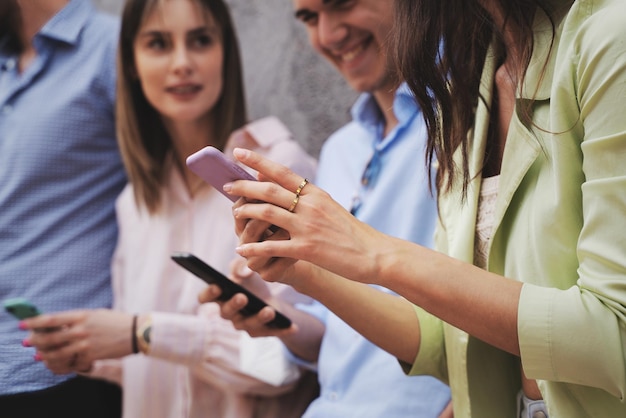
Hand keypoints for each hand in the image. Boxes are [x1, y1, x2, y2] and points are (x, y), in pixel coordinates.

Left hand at [21, 309, 134, 374]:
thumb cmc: (115, 321)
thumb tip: (58, 324)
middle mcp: (81, 329)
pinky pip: (71, 363)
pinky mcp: (91, 356)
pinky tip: (59, 364)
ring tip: (40, 356)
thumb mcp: (95, 314)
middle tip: (27, 342)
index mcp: (82, 315)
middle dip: (35, 341)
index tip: (23, 325)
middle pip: (50, 337)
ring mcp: (86, 344)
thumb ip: (77, 319)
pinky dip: (62, 364)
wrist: (135, 332)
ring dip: (45, 355)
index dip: (34, 323)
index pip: (51, 319)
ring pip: (57, 353)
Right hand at [198, 257, 295, 337]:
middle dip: (234, 305)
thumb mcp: (245, 269)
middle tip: (243, 297)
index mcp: (220, 297)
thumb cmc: (249, 282)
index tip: (216, 286)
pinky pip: (271, 332)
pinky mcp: (261, 331)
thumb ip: (240, 266)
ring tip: (269, 311)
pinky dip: (282, 330)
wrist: (267, 297)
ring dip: (259, 318)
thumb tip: (243, 272)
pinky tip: (293, 328)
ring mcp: (245, 324)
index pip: (205, 298)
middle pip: (226, 313)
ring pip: (249, 324)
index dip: (208, 294)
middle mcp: (229, 313)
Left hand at [227, 148, 384, 284]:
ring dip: (245, 212)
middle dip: (243, 186)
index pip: (282, 172)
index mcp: (316, 193)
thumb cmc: (351, 232)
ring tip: (234, 213)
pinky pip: (273, 246)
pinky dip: (254, 248)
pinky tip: (241, 251)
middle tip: (226, 185)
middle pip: (269, 189)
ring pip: (266, 213)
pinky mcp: (307, 249)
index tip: (238, 154)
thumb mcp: (330, 206)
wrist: (374, 254)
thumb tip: (281, 184)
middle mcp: (310, 206)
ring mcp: (307, 226)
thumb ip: (306, 197)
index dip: (258, 161)